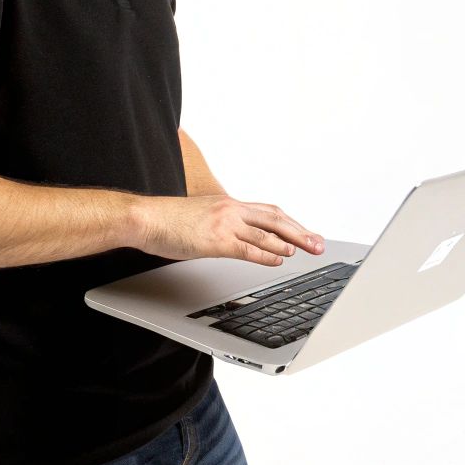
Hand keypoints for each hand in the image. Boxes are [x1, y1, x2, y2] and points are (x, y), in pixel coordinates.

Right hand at [132, 195, 325, 266]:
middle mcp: (232, 210)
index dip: (290, 223)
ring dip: (288, 243)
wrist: (147, 218)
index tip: (305, 232)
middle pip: (276, 219)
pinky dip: (266, 255)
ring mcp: (225, 225)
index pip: (268, 212)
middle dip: (300, 232)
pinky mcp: (216, 240)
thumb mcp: (203, 215)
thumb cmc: (169, 220)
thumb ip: (222, 223)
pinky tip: (278, 260)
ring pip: (266, 234)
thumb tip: (235, 236)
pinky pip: (248, 249)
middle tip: (318, 244)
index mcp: (229, 204)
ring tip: (304, 251)